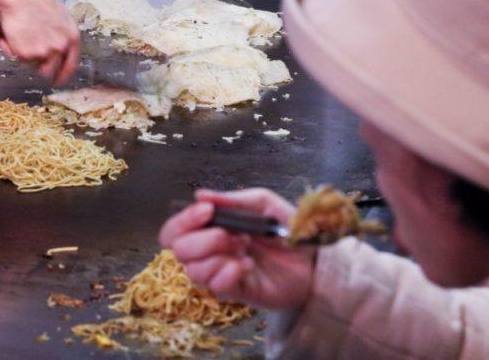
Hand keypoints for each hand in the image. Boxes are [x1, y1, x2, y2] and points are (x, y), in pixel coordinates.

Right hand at [0, 0, 79, 85]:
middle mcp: (60, 48)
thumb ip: (60, 32)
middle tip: (31, 56)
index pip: (71, 66)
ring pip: (31, 64)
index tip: (58, 81)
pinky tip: (11, 32)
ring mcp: (44, 53)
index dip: (63, 75)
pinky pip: (17, 57)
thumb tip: (55, 44)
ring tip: (20, 35)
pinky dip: (12, 48)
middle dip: (40, 67)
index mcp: (71, 38)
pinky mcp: (26, 54)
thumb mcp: (59, 15)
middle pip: (50, 71)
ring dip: (25, 55)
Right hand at [159, 188, 315, 310]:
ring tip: (245, 248)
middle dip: (204, 239)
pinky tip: (248, 266)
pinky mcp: (234, 293)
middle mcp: (208, 252)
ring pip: (193, 270)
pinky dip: (230, 273)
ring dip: (219, 256)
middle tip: (233, 235)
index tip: (207, 212)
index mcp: (209, 228)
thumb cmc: (286, 229)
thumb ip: (231, 200)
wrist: (313, 259)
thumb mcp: (262, 204)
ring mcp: (219, 273)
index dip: (183, 220)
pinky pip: (216, 287)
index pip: (175, 229)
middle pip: (178, 250)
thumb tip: (199, 195)